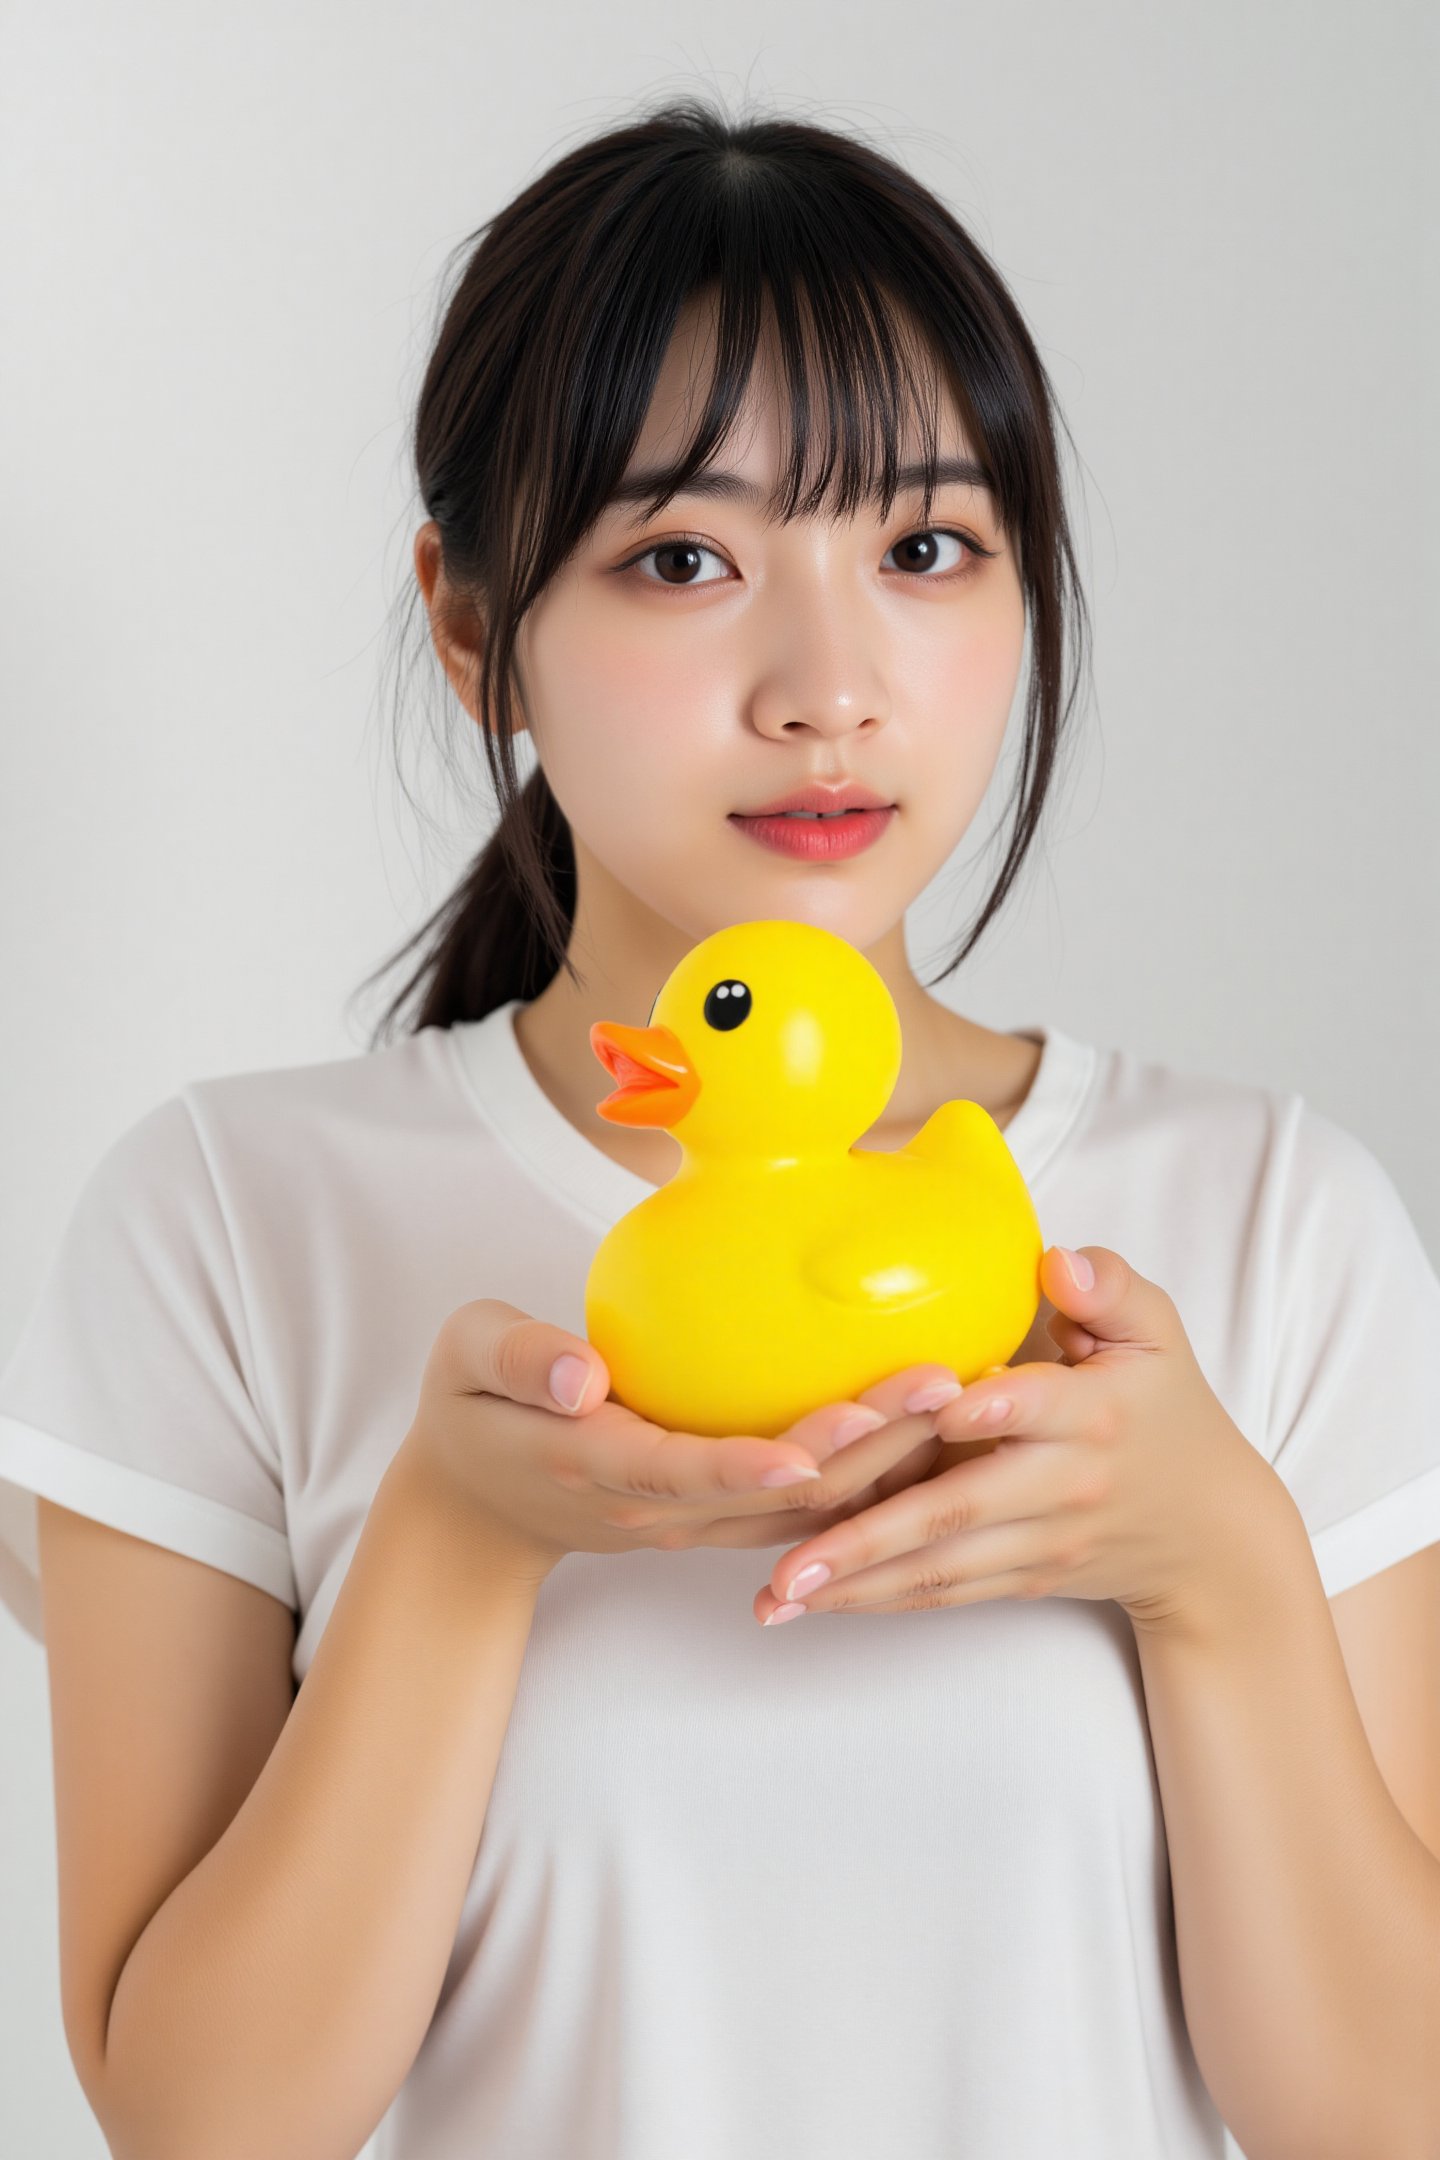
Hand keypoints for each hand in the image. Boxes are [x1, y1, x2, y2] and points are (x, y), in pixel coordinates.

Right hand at [398, 1298, 967, 1590]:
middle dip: (863, 1446)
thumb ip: (518, 1360)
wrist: (476, 1506)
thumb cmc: (472, 1411)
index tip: (819, 1442)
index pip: (685, 1471)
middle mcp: (660, 1508)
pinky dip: (869, 1474)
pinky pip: (804, 1505)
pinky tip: (928, 1427)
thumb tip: (581, 1374)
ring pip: (806, 1506)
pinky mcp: (720, 1514)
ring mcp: (696, 1520)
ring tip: (960, 1399)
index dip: (753, 1463)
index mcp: (599, 1466)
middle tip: (940, 1387)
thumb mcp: (463, 1363)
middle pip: (776, 1490)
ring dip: (886, 1461)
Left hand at [752, 1245, 1282, 1634]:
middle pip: (959, 1509)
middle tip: (792, 1558)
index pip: (1033, 1407)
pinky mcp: (1022, 1578)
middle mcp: (1061, 1484)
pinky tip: (816, 1604)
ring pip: (940, 1567)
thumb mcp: (1157, 1333)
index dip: (986, 1406)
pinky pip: (945, 1593)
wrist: (1210, 1534)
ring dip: (856, 1584)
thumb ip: (1110, 1286)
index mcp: (1092, 1413)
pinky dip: (879, 1601)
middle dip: (870, 1537)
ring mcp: (1039, 1542)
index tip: (927, 1408)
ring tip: (779, 1594)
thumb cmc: (1163, 1408)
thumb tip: (1056, 1261)